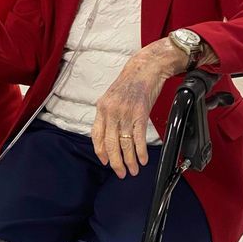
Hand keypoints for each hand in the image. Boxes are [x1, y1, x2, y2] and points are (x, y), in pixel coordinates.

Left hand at [91, 39, 187, 178]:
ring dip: (129, 160)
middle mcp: (111, 111)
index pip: (96, 135)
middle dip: (115, 162)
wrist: (145, 68)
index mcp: (102, 108)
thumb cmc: (131, 82)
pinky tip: (142, 159)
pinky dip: (140, 152)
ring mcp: (125, 113)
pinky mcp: (140, 113)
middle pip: (110, 143)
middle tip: (120, 173)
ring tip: (133, 170)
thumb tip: (110, 134)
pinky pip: (138, 138)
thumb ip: (109, 114)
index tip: (105, 161)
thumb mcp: (113, 97)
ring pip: (124, 143)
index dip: (101, 151)